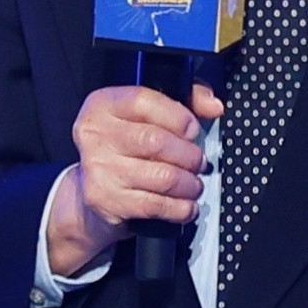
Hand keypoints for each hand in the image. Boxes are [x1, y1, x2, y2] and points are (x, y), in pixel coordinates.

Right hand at [44, 82, 225, 276]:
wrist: (93, 193)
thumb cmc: (127, 148)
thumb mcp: (149, 114)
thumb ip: (185, 100)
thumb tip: (214, 106)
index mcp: (103, 105)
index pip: (143, 101)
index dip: (177, 116)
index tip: (192, 130)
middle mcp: (94, 134)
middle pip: (155, 141)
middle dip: (189, 155)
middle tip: (199, 162)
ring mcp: (98, 168)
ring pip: (162, 176)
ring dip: (189, 184)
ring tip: (194, 184)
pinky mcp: (105, 200)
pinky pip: (156, 205)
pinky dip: (180, 208)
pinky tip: (186, 205)